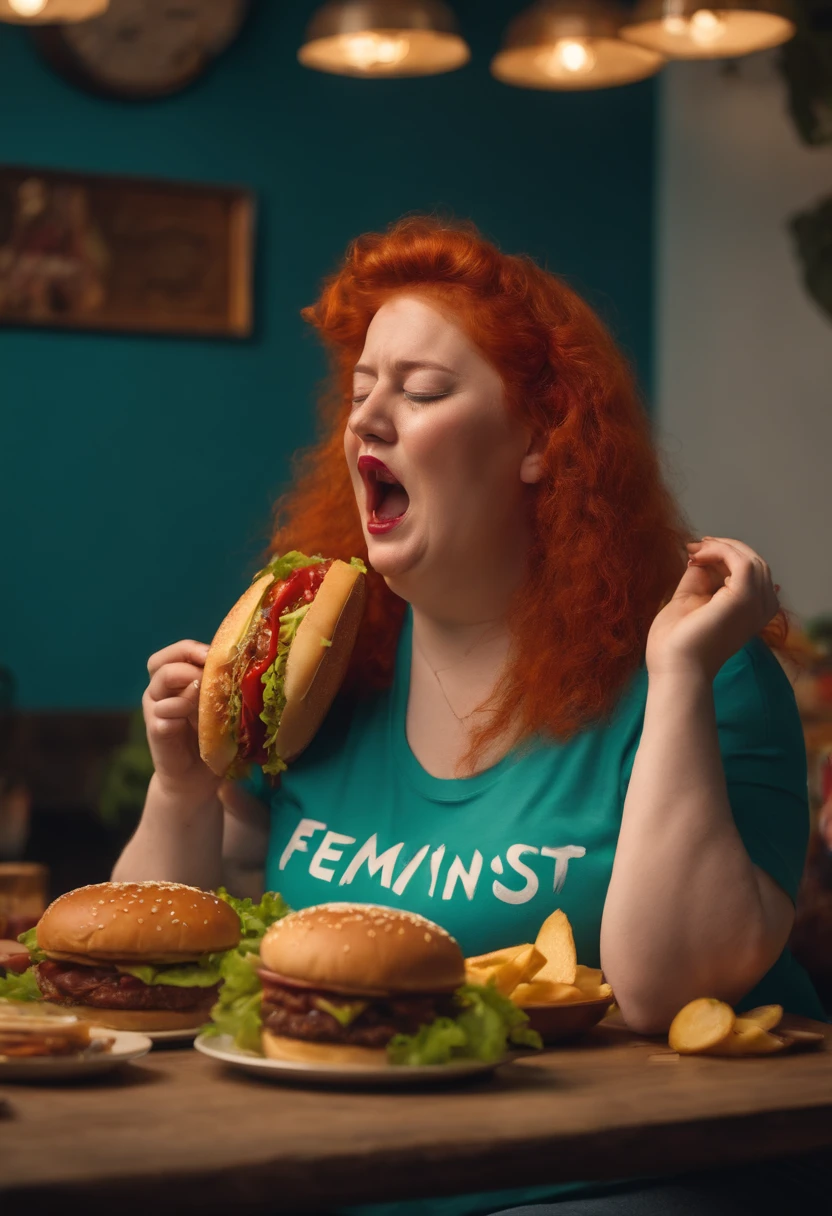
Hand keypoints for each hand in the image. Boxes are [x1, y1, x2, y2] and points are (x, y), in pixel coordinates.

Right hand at [142, 639, 219, 797]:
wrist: (198, 779)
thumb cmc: (213, 737)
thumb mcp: (219, 706)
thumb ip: (221, 686)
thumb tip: (241, 663)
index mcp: (176, 682)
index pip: (176, 652)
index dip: (192, 648)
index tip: (215, 652)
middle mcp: (160, 692)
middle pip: (160, 662)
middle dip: (185, 659)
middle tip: (207, 667)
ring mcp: (156, 711)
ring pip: (158, 682)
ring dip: (184, 681)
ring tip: (204, 690)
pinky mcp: (156, 731)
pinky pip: (162, 712)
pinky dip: (179, 709)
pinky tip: (196, 717)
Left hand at [645, 537, 780, 680]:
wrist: (673, 666)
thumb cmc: (677, 642)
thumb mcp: (689, 599)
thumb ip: (699, 577)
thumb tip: (700, 556)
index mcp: (750, 612)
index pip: (749, 573)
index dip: (725, 556)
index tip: (696, 551)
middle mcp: (759, 609)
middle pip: (754, 564)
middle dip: (725, 548)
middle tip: (695, 546)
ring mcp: (755, 605)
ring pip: (752, 559)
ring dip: (721, 547)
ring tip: (694, 550)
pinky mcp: (744, 599)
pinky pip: (743, 562)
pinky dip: (721, 550)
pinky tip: (698, 556)